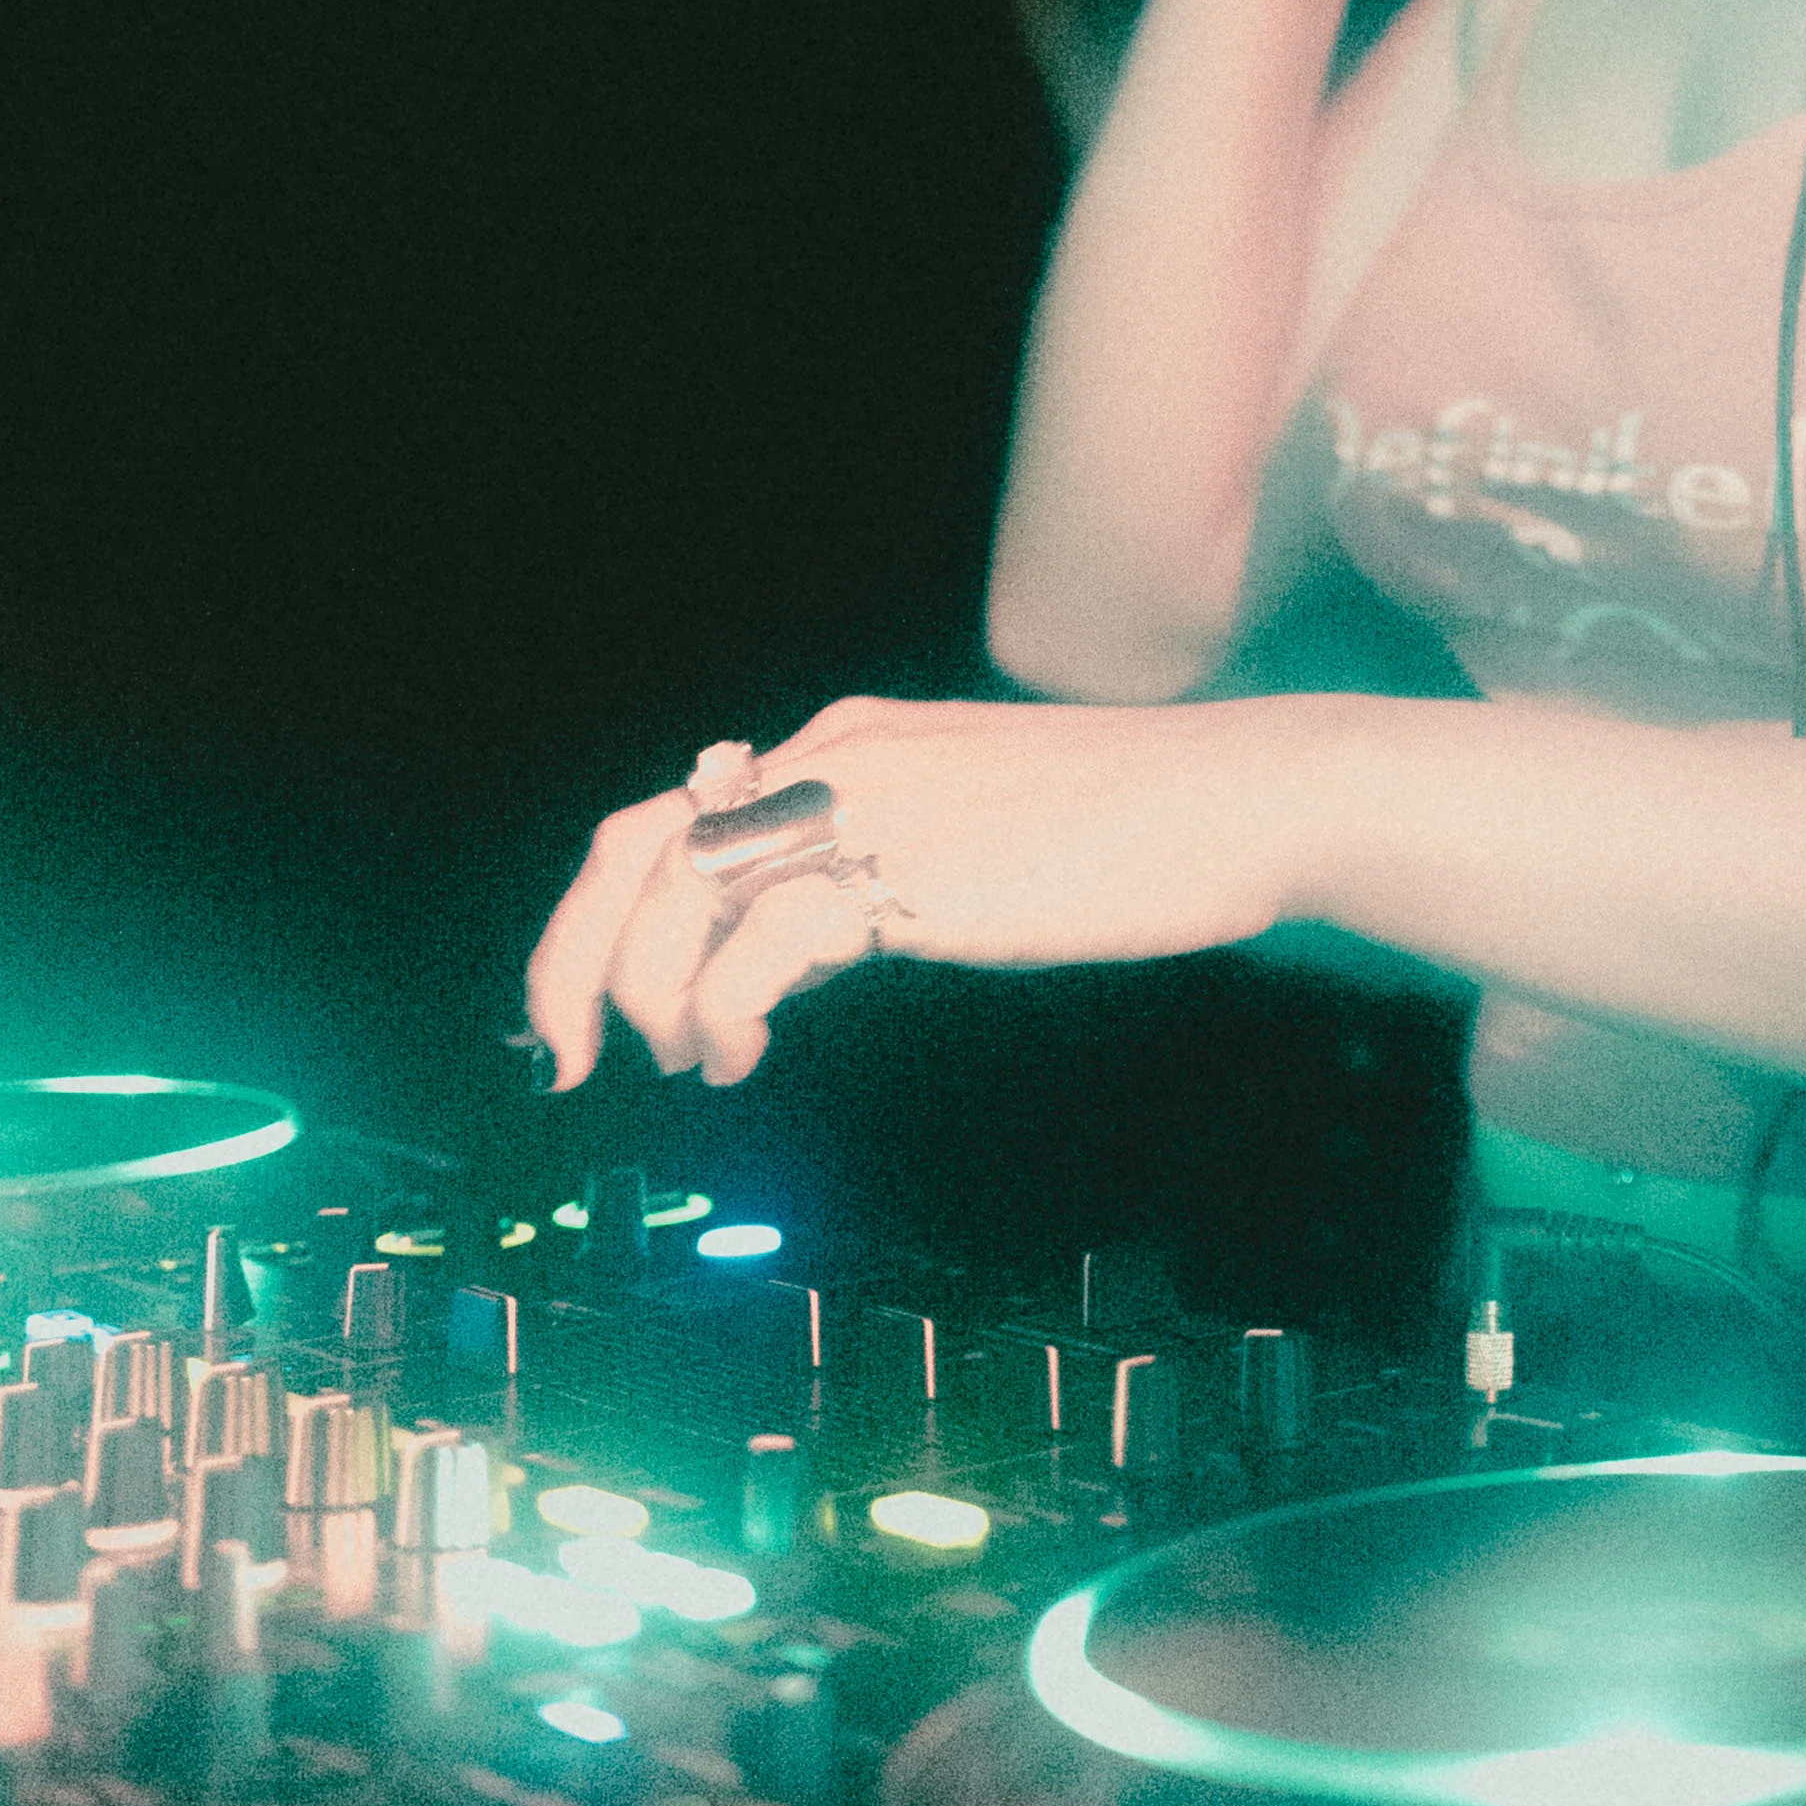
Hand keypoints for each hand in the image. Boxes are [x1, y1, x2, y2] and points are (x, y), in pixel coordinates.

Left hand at [518, 694, 1305, 1090]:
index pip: (679, 811)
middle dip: (571, 956)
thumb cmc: (1147, 824)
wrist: (1242, 799)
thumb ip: (884, 866)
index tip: (601, 1000)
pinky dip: (721, 1012)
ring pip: (678, 896)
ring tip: (688, 1063)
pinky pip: (757, 947)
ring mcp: (865, 810)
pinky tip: (741, 1059)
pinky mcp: (903, 873)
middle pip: (638, 843)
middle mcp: (835, 759)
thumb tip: (803, 948)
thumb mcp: (984, 827)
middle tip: (563, 1053)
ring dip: (649, 997)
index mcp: (851, 742)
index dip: (611, 909)